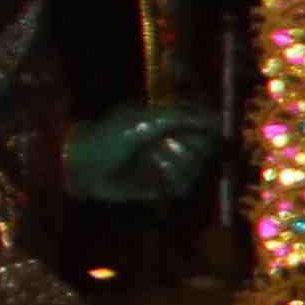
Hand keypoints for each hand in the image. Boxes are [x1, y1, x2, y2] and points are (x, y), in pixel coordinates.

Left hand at [62, 100, 223, 205]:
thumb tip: (219, 119)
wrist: (85, 162)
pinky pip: (185, 185)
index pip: (208, 123)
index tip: (200, 126)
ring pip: (197, 166)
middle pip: (207, 146)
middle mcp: (175, 144)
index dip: (207, 125)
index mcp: (173, 123)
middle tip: (169, 140)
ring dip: (177, 159)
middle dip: (190, 142)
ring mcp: (169, 166)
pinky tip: (157, 171)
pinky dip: (173, 177)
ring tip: (155, 154)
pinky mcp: (163, 187)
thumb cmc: (112, 134)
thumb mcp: (148, 119)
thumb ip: (185, 116)